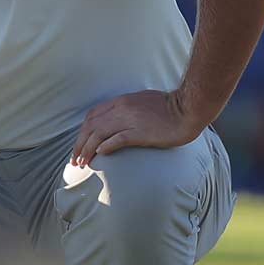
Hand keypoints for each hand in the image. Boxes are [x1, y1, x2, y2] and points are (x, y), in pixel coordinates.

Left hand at [70, 89, 204, 166]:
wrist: (188, 109)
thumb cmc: (169, 108)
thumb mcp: (142, 102)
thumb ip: (127, 109)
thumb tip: (116, 124)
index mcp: (121, 101)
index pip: (92, 115)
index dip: (82, 132)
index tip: (79, 145)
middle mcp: (121, 109)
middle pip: (91, 126)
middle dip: (79, 144)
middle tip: (75, 160)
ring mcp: (129, 120)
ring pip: (98, 134)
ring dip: (87, 149)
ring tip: (82, 162)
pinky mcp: (139, 132)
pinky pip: (116, 140)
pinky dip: (104, 148)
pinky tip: (99, 156)